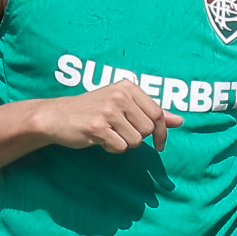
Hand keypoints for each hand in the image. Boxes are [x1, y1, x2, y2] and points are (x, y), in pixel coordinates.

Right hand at [39, 80, 182, 153]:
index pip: (158, 113)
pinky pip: (120, 147)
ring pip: (135, 141)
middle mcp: (120, 95)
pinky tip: (99, 139)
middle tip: (119, 132)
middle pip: (147, 129)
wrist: (56, 116)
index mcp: (128, 87)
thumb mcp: (123, 105)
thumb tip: (180, 120)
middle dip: (136, 137)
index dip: (162, 132)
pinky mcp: (98, 127)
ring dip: (123, 143)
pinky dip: (111, 148)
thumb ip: (151, 112)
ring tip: (108, 134)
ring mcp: (108, 110)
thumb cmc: (92, 111)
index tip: (159, 145)